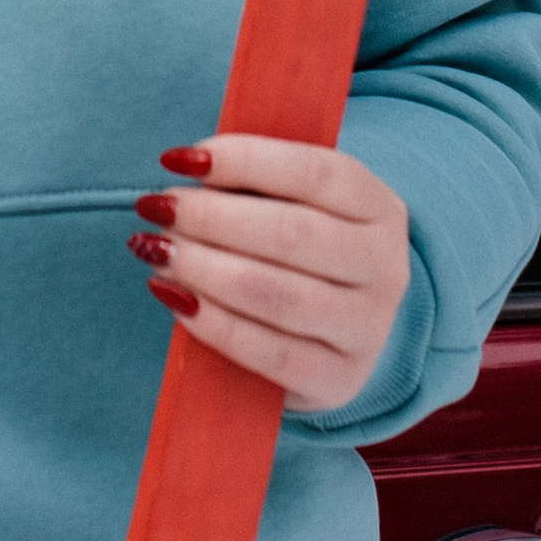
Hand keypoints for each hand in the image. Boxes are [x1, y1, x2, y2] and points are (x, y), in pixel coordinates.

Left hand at [129, 136, 409, 414]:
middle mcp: (384, 266)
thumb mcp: (297, 205)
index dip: (242, 160)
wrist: (340, 333)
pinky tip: (174, 297)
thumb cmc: (301, 252)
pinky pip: (268, 353)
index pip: (313, 173)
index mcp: (378, 206)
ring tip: (155, 250)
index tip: (179, 159)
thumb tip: (188, 167)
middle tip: (158, 208)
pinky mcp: (338, 380)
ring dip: (202, 268)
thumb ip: (254, 185)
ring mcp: (367, 328)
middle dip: (210, 217)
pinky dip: (213, 323)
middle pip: (291, 233)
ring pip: (276, 294)